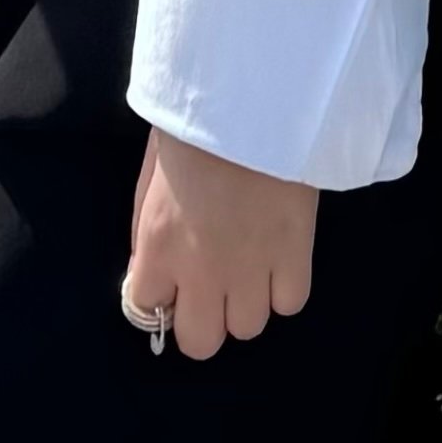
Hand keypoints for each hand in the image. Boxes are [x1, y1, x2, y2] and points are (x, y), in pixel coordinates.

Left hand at [127, 126, 316, 360]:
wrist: (253, 99)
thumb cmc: (194, 124)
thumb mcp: (150, 174)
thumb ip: (147, 230)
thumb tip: (148, 269)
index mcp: (158, 247)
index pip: (145, 310)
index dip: (158, 296)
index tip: (169, 280)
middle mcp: (202, 271)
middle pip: (200, 343)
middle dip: (201, 319)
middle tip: (210, 286)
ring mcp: (252, 269)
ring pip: (248, 328)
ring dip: (246, 302)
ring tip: (248, 265)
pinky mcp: (296, 256)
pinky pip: (290, 303)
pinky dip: (284, 287)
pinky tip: (278, 258)